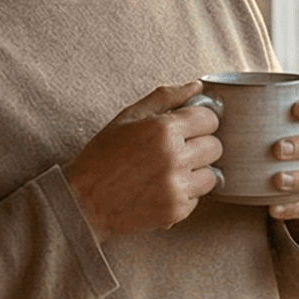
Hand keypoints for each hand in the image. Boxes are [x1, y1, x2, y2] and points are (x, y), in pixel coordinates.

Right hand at [66, 81, 223, 241]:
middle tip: (177, 151)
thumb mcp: (128, 117)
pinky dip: (184, 194)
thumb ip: (165, 98)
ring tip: (170, 172)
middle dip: (200, 146)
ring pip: (211, 175)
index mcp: (164, 130)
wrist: (83, 201)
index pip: (209, 118)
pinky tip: (162, 189)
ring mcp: (177, 187)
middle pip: (215, 147)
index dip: (200, 121)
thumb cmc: (103, 156)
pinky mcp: (176, 211)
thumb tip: (196, 87)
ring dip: (196, 172)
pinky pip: (198, 198)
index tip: (190, 127)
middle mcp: (174, 158)